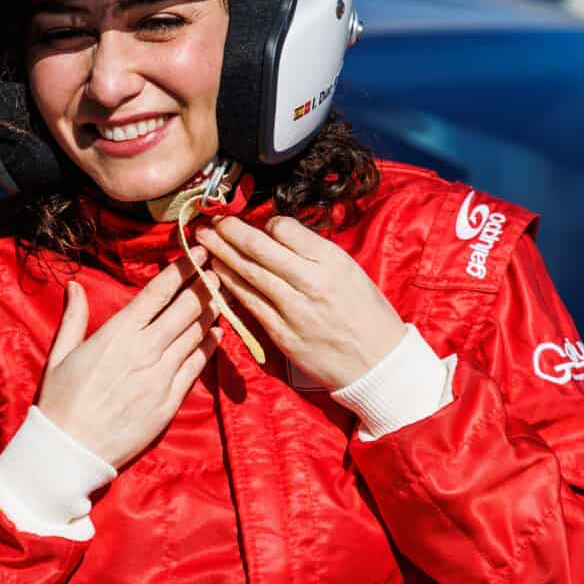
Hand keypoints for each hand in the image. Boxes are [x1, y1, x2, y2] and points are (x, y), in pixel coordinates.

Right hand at [37, 254, 219, 467]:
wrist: (71, 450)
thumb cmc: (60, 402)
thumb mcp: (60, 355)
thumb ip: (73, 318)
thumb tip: (74, 286)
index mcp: (117, 333)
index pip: (159, 292)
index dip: (183, 269)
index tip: (199, 254)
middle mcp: (144, 350)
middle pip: (186, 308)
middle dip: (204, 286)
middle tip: (216, 272)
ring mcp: (160, 376)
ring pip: (196, 334)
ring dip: (210, 312)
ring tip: (220, 296)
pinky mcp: (170, 401)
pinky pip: (197, 366)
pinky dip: (209, 346)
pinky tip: (217, 334)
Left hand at [195, 215, 405, 391]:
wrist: (378, 363)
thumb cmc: (367, 314)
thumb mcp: (351, 271)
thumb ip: (315, 253)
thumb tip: (278, 235)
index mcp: (332, 261)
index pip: (285, 228)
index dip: (264, 224)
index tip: (255, 223)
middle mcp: (312, 282)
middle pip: (259, 248)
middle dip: (229, 231)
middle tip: (211, 220)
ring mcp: (294, 310)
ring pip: (248, 274)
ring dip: (222, 254)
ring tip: (204, 240)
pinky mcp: (282, 334)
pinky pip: (249, 303)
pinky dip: (230, 285)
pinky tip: (217, 273)